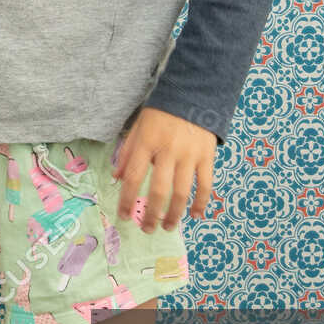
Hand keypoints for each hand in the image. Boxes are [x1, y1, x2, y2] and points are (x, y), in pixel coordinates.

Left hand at [111, 107, 215, 233]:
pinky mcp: (207, 157)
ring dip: (174, 214)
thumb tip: (116, 177)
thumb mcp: (139, 127)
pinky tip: (195, 216)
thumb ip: (128, 152)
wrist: (193, 94)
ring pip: (181, 192)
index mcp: (146, 142)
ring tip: (167, 227)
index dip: (126, 199)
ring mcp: (189, 155)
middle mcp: (167, 151)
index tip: (124, 215)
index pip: (133, 176)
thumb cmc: (161, 114)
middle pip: (158, 190)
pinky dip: (201, 203)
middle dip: (150, 214)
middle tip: (147, 229)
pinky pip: (205, 185)